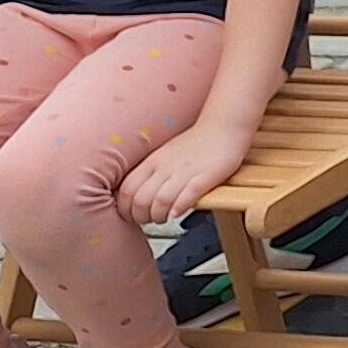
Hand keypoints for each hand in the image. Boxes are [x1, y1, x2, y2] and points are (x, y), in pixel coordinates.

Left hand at [122, 125, 255, 226]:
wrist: (223, 127)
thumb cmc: (195, 144)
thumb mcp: (163, 154)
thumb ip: (149, 173)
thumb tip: (134, 195)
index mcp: (153, 161)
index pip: (127, 190)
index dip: (124, 208)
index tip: (130, 216)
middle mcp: (166, 167)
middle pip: (140, 199)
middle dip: (140, 217)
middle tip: (147, 221)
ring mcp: (186, 171)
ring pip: (161, 200)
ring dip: (159, 216)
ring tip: (163, 219)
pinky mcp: (206, 176)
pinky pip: (188, 194)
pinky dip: (179, 208)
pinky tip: (178, 213)